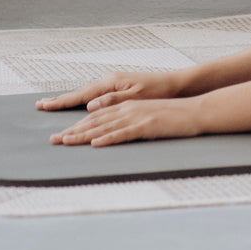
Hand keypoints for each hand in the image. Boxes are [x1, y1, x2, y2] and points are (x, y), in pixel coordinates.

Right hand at [36, 71, 184, 112]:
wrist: (176, 84)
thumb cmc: (158, 91)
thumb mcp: (136, 96)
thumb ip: (112, 100)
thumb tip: (90, 105)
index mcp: (110, 84)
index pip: (80, 95)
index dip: (61, 102)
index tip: (43, 106)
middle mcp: (109, 82)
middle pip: (79, 94)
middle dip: (60, 100)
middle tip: (40, 106)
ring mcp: (114, 84)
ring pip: (86, 94)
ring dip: (70, 101)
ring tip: (54, 105)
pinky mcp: (120, 89)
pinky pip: (96, 95)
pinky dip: (84, 100)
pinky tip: (81, 103)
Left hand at [50, 97, 203, 146]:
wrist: (197, 110)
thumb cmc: (175, 115)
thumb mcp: (148, 114)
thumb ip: (130, 120)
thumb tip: (113, 131)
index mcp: (127, 105)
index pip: (97, 116)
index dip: (77, 125)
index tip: (62, 134)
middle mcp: (128, 108)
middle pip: (95, 121)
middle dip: (72, 130)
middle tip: (53, 140)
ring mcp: (137, 116)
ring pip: (104, 126)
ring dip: (83, 135)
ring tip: (65, 142)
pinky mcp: (147, 125)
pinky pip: (124, 133)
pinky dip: (108, 138)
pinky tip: (96, 144)